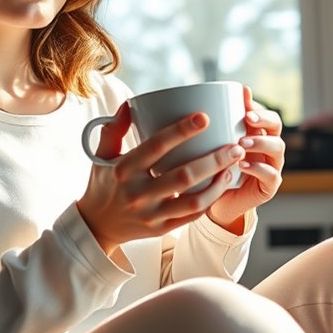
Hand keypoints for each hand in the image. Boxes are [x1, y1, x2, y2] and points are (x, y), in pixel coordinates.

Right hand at [76, 102, 245, 255]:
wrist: (96, 225)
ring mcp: (150, 214)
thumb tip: (130, 104)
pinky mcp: (160, 229)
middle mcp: (137, 194)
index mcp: (124, 170)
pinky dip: (209, 200)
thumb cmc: (104, 183)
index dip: (181, 131)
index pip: (156, 147)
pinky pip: (191, 216)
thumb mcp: (102, 155)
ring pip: (192, 201)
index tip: (204, 117)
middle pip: (183, 176)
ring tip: (234, 166)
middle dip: (213, 160)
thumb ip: (114, 129)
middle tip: (235, 146)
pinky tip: (222, 185)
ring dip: (217, 183)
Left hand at [206, 86, 284, 232]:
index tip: (243, 100)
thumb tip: (203, 105)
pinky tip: (242, 164)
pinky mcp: (269, 186)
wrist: (217, 203)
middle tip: (247, 118)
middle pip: (276, 125)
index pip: (265, 112)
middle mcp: (268, 147)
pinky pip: (271, 175)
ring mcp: (272, 166)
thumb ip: (214, 128)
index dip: (257, 105)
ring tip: (242, 143)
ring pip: (277, 148)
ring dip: (260, 142)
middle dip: (263, 119)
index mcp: (257, 134)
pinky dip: (257, 168)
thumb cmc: (214, 169)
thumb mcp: (212, 146)